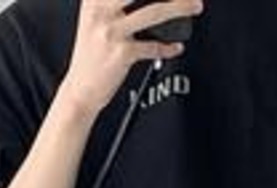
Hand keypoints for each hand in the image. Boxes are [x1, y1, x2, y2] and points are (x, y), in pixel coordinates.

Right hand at [59, 0, 203, 118]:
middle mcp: (101, 10)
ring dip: (181, 7)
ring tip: (195, 6)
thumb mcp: (94, 20)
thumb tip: (154, 1)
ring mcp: (111, 31)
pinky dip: (169, 47)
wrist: (81, 90)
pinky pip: (153, 47)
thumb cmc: (92, 56)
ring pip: (154, 12)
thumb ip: (115, 4)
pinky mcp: (122, 54)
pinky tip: (176, 47)